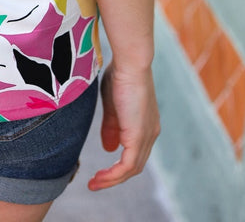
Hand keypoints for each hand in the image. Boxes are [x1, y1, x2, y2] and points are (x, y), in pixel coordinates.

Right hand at [88, 61, 160, 190]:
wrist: (130, 62)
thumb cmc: (120, 75)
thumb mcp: (113, 104)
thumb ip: (112, 126)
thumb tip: (109, 149)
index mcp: (146, 124)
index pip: (135, 152)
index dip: (119, 164)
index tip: (101, 170)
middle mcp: (150, 133)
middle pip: (135, 165)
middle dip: (114, 177)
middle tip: (95, 182)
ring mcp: (146, 136)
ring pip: (132, 169)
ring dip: (112, 179)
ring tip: (94, 183)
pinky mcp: (138, 137)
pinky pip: (127, 166)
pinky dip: (113, 175)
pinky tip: (100, 177)